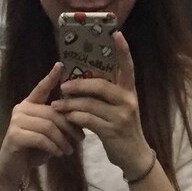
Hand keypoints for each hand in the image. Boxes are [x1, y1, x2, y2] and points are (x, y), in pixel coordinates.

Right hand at [0, 63, 84, 190]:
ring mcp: (16, 121)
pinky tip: (59, 154)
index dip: (51, 77)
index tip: (61, 65)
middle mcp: (21, 109)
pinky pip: (40, 138)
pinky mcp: (14, 135)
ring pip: (48, 126)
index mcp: (29, 105)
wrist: (13, 170)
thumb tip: (79, 118)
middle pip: (52, 112)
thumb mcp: (49, 135)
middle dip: (69, 126)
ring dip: (63, 140)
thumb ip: (58, 124)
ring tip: (69, 151)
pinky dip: (53, 147)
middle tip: (81, 139)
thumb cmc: (32, 151)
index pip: (41, 88)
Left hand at [52, 32, 151, 177]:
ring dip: (71, 104)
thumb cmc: (122, 129)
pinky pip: (89, 120)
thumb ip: (107, 94)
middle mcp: (128, 100)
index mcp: (129, 91)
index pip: (128, 67)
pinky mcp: (113, 131)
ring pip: (91, 104)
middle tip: (62, 86)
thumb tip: (84, 80)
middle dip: (78, 85)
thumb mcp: (119, 108)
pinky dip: (75, 118)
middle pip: (100, 85)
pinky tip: (66, 118)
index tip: (117, 34)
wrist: (134, 156)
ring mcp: (121, 116)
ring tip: (57, 105)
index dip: (123, 50)